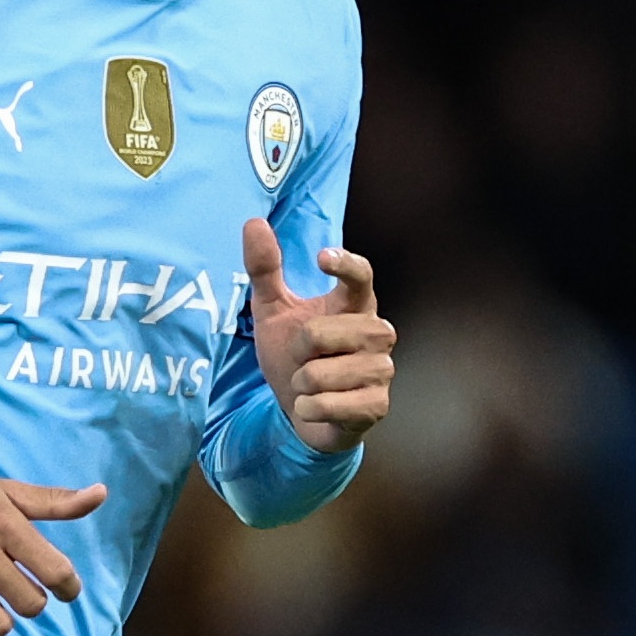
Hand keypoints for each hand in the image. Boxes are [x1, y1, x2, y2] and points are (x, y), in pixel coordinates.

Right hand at [0, 464, 108, 635]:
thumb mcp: (0, 490)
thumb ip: (52, 502)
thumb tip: (100, 495)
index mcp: (3, 521)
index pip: (56, 571)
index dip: (67, 587)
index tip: (62, 588)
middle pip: (30, 605)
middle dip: (30, 603)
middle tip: (16, 592)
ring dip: (0, 623)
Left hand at [248, 221, 392, 452]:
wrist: (304, 413)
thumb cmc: (294, 357)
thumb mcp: (273, 311)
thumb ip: (264, 270)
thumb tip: (253, 222)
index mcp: (355, 304)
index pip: (362, 276)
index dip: (345, 265)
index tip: (322, 258)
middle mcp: (377, 332)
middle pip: (323, 331)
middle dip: (297, 349)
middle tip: (303, 358)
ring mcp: (382, 370)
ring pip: (322, 373)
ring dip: (301, 382)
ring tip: (309, 384)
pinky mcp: (377, 405)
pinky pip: (329, 405)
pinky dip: (309, 408)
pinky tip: (314, 406)